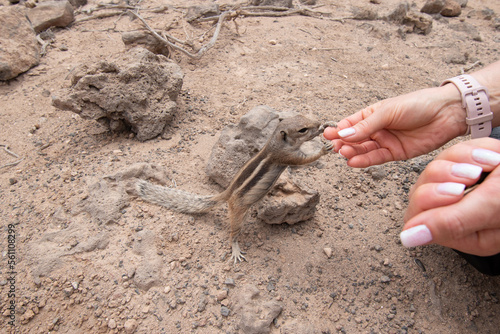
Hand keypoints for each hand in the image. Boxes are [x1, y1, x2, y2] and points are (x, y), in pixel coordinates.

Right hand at [323, 84, 467, 166]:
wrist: (447, 113)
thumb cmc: (419, 104)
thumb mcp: (388, 111)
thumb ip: (366, 125)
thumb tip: (344, 134)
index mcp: (373, 114)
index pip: (351, 124)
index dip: (339, 130)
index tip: (328, 135)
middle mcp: (378, 129)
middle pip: (355, 139)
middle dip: (344, 143)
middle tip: (335, 147)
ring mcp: (386, 141)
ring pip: (364, 150)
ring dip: (353, 153)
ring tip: (344, 154)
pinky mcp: (396, 153)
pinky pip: (377, 158)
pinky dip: (365, 161)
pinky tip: (354, 161)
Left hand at [401, 138, 499, 255]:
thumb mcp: (494, 206)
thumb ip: (451, 223)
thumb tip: (407, 238)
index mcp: (463, 234)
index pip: (417, 217)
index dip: (430, 197)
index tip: (459, 188)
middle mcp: (460, 216)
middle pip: (422, 190)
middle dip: (446, 175)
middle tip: (476, 174)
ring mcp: (466, 193)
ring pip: (436, 169)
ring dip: (462, 160)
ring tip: (490, 163)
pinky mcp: (473, 172)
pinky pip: (455, 155)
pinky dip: (473, 151)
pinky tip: (493, 156)